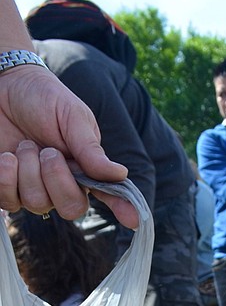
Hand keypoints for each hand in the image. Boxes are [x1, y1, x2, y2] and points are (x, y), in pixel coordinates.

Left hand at [0, 65, 136, 224]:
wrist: (6, 85)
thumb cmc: (43, 98)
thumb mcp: (72, 116)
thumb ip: (90, 148)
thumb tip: (120, 174)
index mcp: (87, 168)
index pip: (110, 194)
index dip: (123, 208)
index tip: (133, 219)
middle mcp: (64, 184)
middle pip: (71, 208)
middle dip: (56, 178)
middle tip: (47, 151)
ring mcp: (36, 190)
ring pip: (37, 204)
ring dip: (28, 171)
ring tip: (25, 145)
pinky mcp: (9, 189)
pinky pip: (9, 202)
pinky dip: (7, 178)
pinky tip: (7, 157)